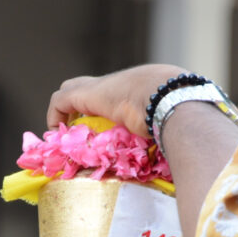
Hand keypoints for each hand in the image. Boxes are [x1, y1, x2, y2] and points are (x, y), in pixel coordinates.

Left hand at [47, 64, 187, 136]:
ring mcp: (103, 86)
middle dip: (79, 105)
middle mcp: (120, 82)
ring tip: (66, 136)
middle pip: (89, 85)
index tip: (102, 129)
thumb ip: (170, 131)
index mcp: (143, 86)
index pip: (117, 93)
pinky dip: (55, 115)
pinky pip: (61, 100)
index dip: (105, 108)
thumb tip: (181, 154)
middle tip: (78, 130)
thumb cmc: (180, 113)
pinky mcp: (87, 94)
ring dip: (67, 113)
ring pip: (72, 90)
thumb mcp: (175, 122)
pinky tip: (57, 133)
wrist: (172, 99)